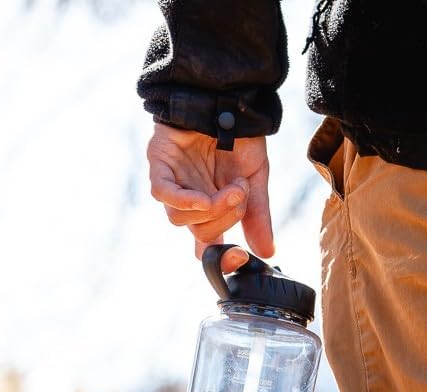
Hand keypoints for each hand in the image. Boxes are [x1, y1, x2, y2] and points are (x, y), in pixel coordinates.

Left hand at [147, 123, 273, 269]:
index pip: (210, 247)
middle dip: (226, 219)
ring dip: (210, 210)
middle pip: (200, 233)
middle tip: (242, 195)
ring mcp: (172, 184)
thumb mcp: (255, 178)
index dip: (222, 259)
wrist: (228, 97)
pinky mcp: (159, 164)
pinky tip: (203, 199)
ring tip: (231, 189)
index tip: (240, 257)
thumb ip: (258, 215)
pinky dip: (183, 201)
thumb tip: (267, 253)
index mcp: (212, 209)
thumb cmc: (239, 136)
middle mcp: (190, 202)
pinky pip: (164, 194)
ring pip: (181, 219)